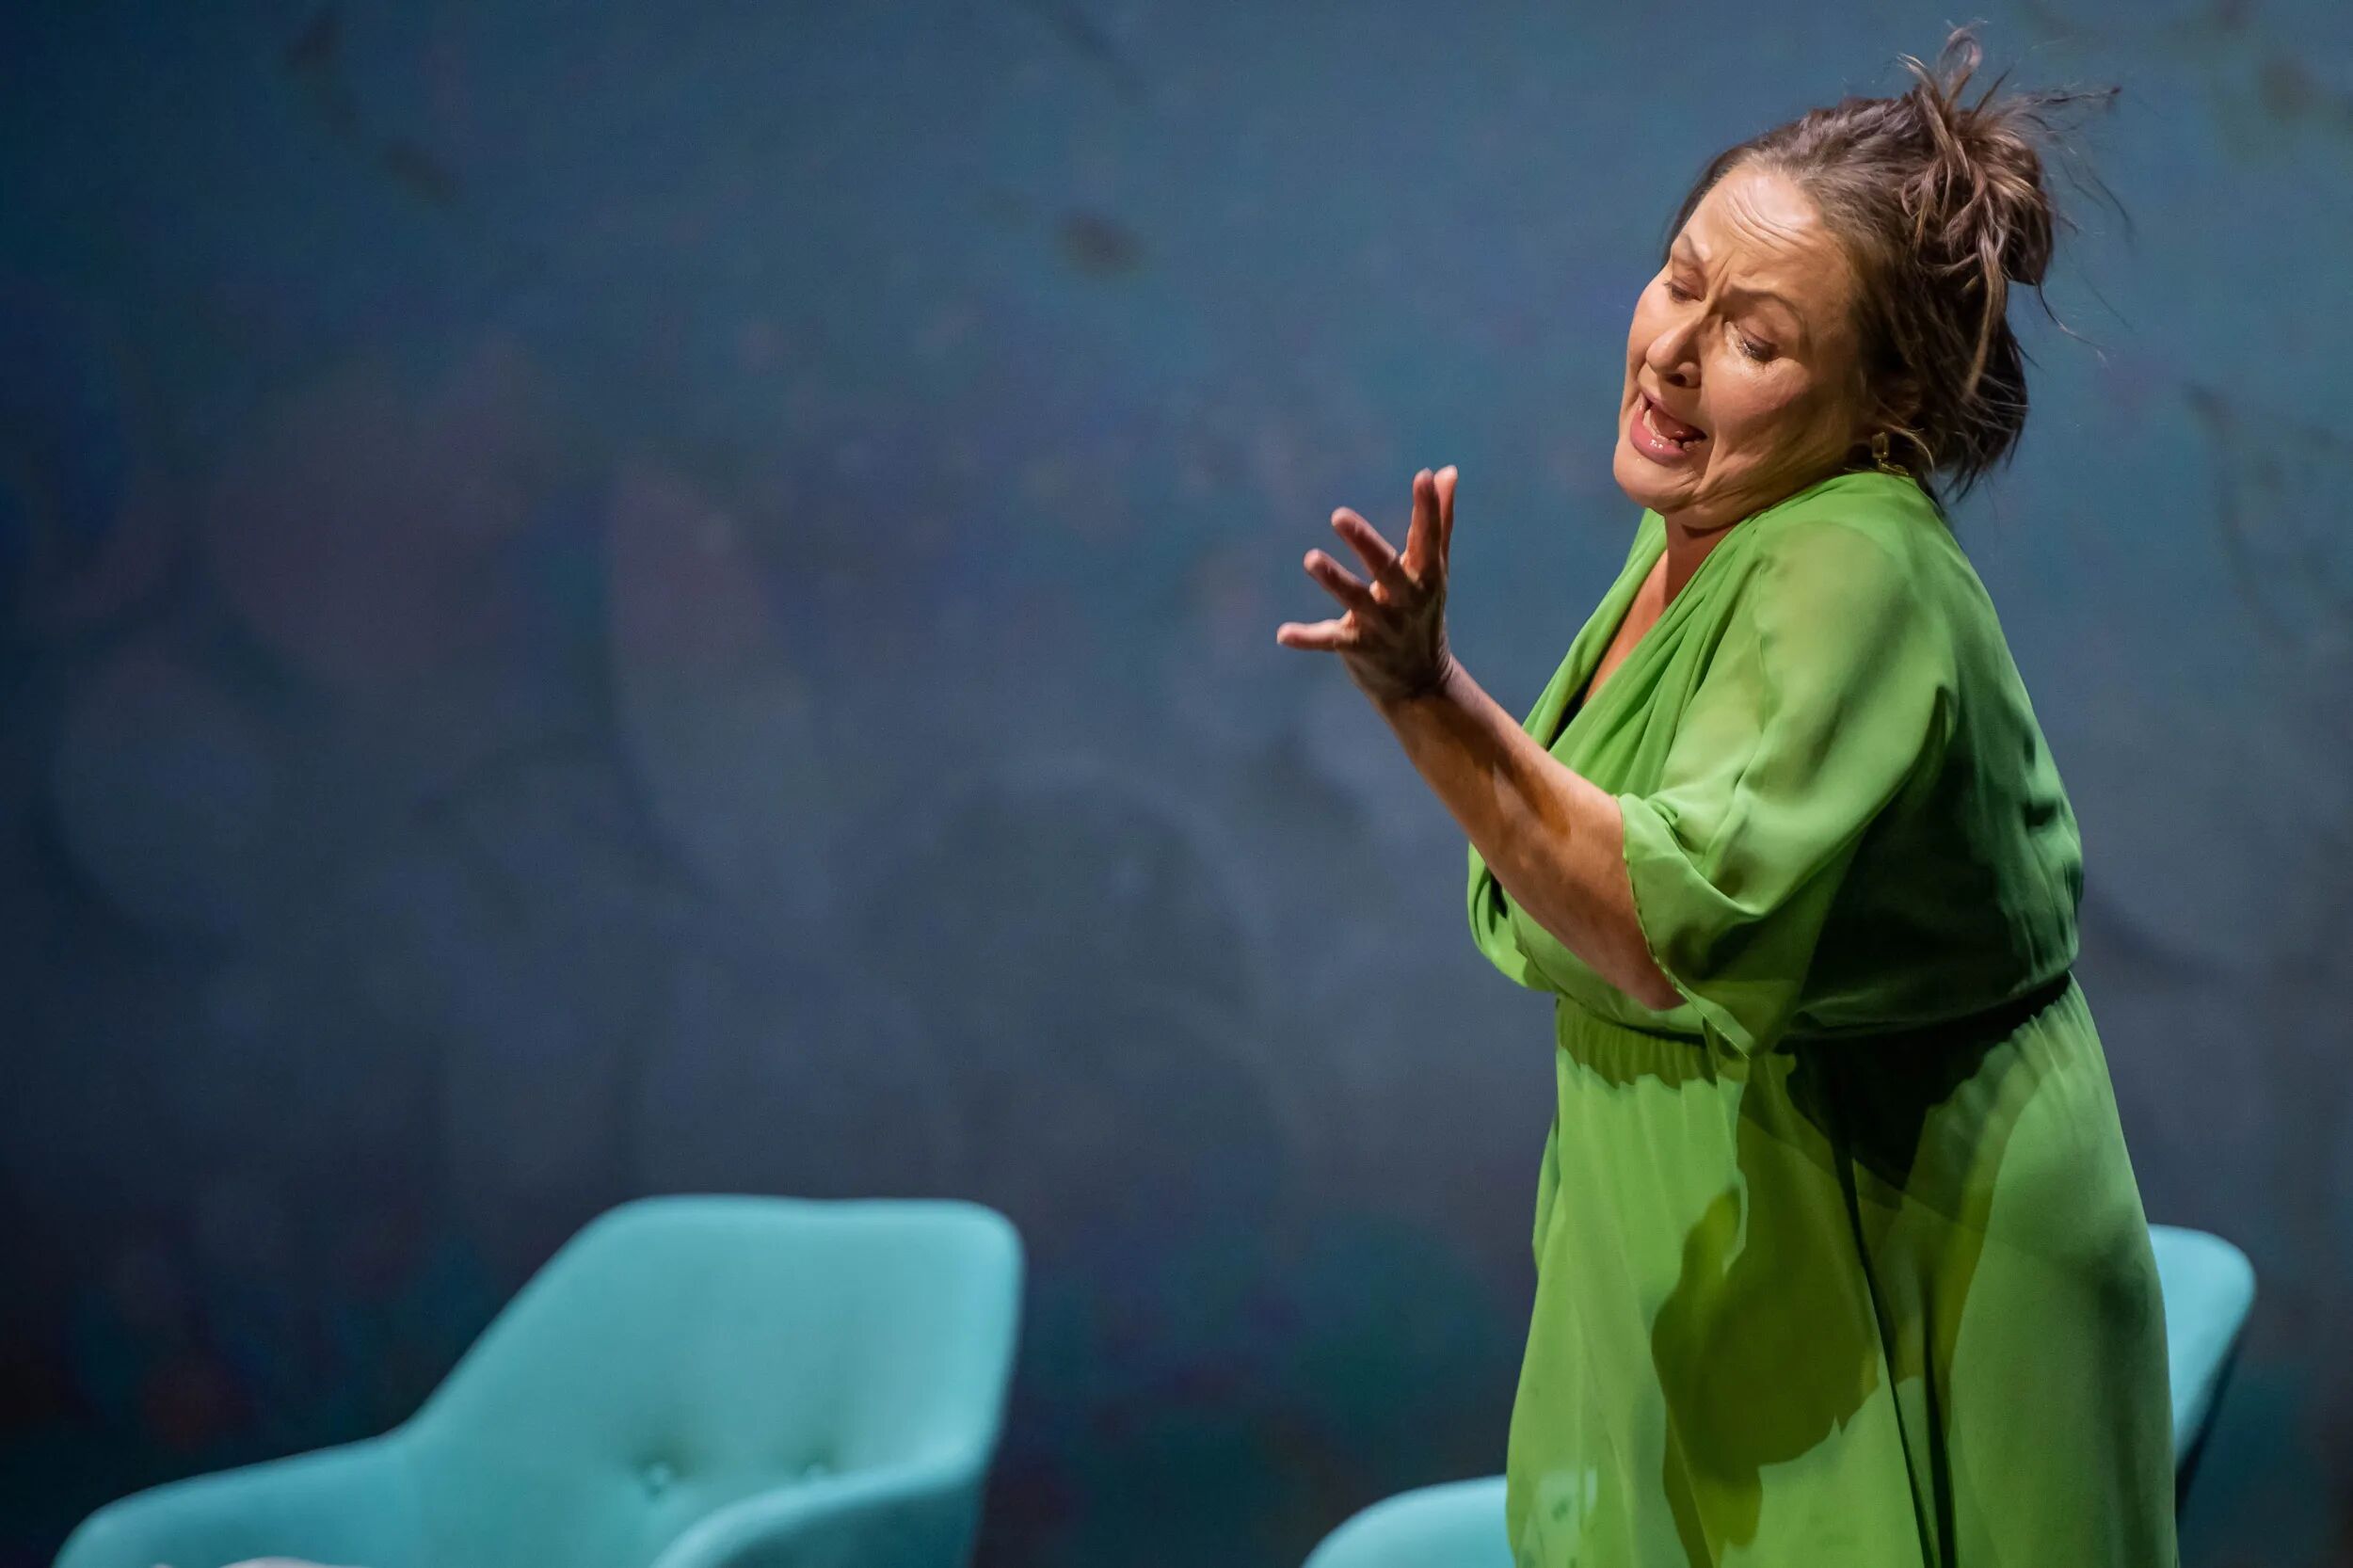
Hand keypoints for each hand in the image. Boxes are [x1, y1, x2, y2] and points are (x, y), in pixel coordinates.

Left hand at [1277, 465, 1457, 702]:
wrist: (1422, 682)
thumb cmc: (1425, 613)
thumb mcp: (1435, 569)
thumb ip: (1438, 522)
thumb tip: (1448, 471)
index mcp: (1427, 576)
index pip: (1429, 538)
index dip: (1428, 508)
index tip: (1424, 476)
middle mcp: (1407, 600)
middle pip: (1387, 568)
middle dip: (1365, 544)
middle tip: (1339, 516)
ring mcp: (1382, 626)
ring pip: (1355, 601)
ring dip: (1334, 580)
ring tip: (1310, 559)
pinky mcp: (1358, 648)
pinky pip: (1330, 641)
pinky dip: (1307, 639)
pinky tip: (1283, 634)